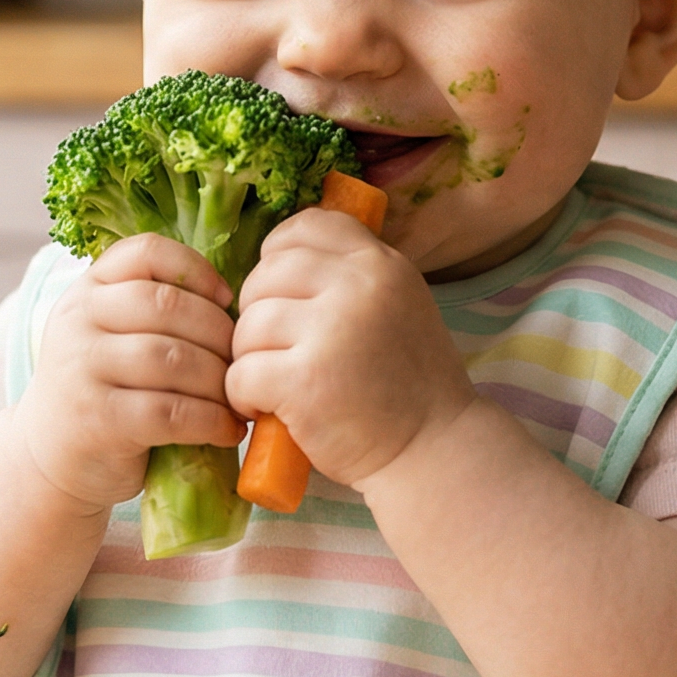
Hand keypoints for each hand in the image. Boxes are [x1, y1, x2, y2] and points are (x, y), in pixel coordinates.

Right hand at [17, 235, 244, 512]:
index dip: (197, 268)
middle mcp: (79, 321)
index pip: (146, 252)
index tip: (226, 297)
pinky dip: (211, 421)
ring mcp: (83, 369)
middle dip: (220, 334)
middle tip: (244, 361)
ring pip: (173, 358)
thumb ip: (153, 311)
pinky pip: (171, 412)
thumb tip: (237, 305)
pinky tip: (227, 429)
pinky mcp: (98, 419)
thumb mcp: (111, 337)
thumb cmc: (103, 391)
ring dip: (219, 381)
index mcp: (87, 290)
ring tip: (238, 398)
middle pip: (168, 305)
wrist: (50, 458)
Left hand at [226, 209, 477, 488]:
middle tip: (277, 352)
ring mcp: (332, 330)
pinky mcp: (305, 380)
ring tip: (275, 384)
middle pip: (265, 276)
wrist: (434, 450)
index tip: (281, 294)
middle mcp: (359, 286)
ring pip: (248, 326)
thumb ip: (352, 276)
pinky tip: (266, 408)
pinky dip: (243, 395)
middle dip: (258, 316)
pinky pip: (241, 372)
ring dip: (250, 359)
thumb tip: (278, 258)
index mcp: (381, 263)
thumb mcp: (398, 305)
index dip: (278, 257)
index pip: (306, 226)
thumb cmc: (409, 384)